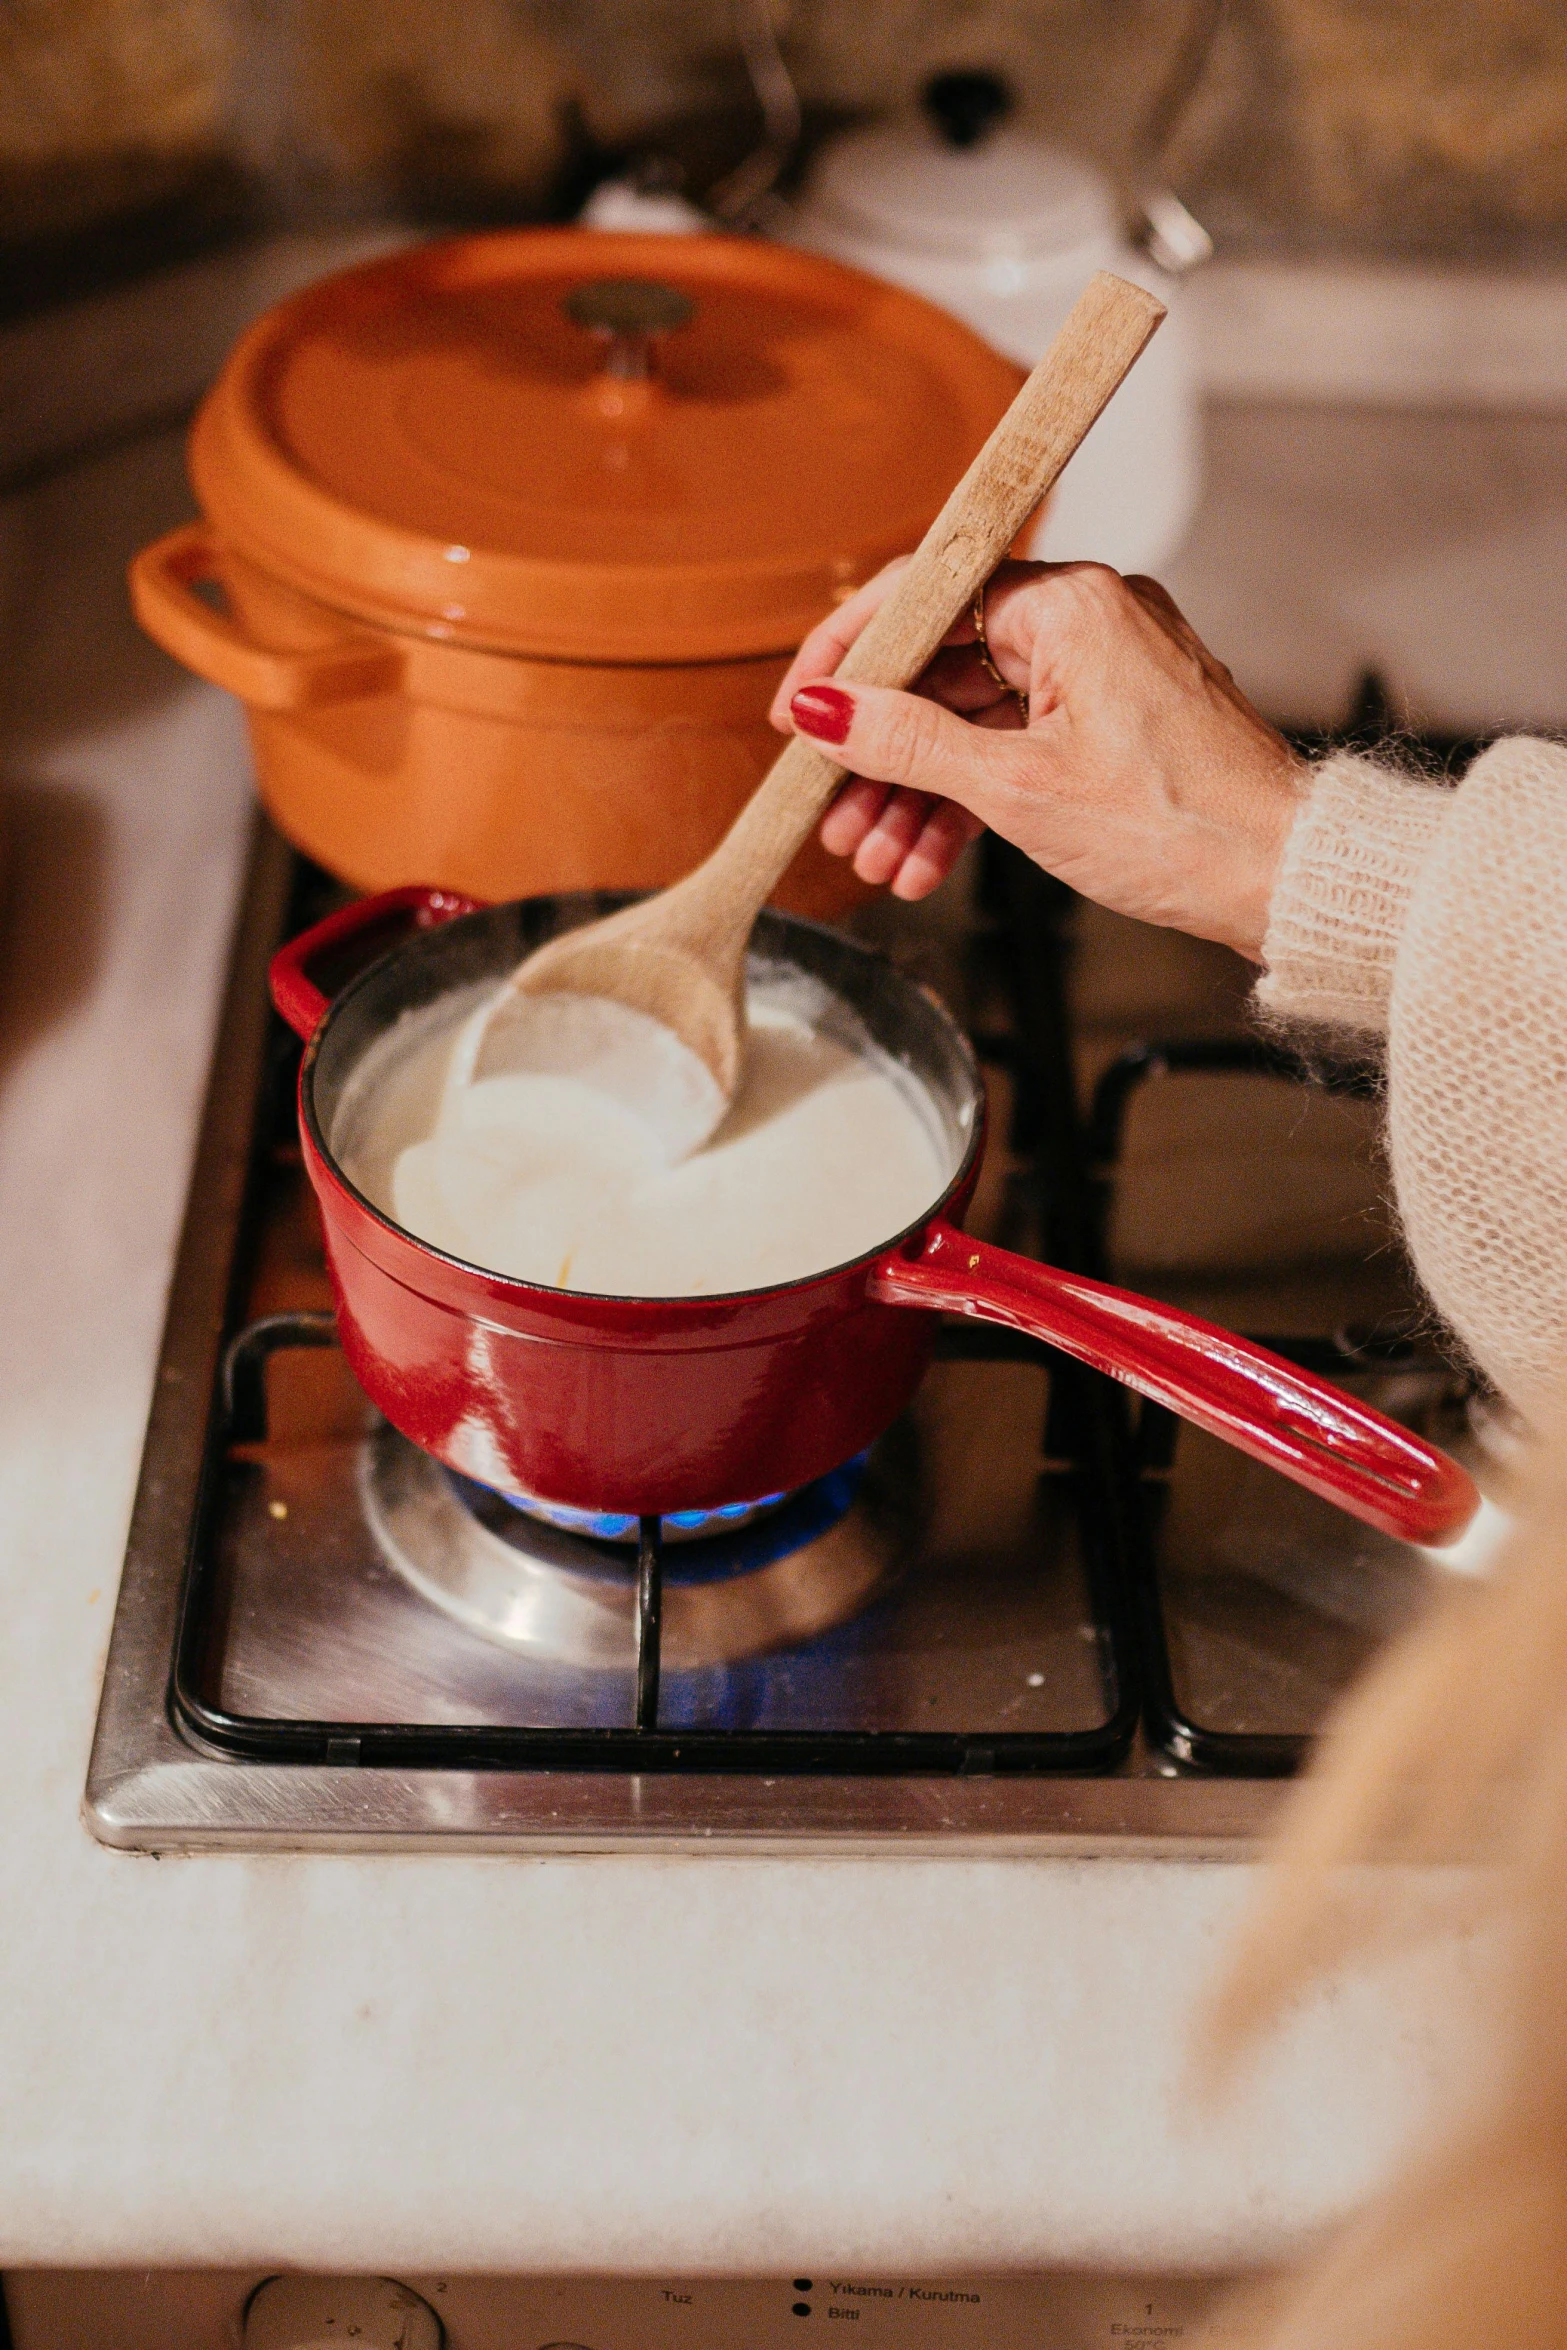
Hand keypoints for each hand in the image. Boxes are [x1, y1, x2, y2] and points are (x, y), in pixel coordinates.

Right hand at [769, 559, 1303, 959]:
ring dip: (917, 791)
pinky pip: (1018, 749)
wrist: (1285, 878)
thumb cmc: (1180, 824)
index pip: (925, 598)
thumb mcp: (1018, 789)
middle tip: (829, 810)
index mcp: (1070, 603)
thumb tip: (827, 711)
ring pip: (977, 721)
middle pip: (946, 669)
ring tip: (870, 855)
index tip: (801, 711)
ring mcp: (1104, 675)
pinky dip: (971, 801)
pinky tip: (924, 859)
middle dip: (880, 752)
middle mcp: (1088, 621)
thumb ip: (909, 744)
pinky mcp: (1116, 726)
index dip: (850, 656)